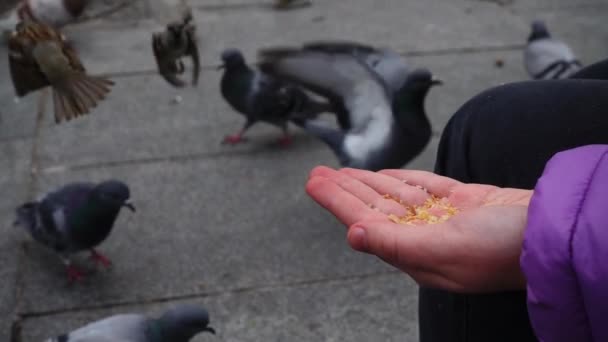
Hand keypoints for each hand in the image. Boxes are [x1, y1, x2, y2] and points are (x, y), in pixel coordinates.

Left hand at [306, 166, 532, 292]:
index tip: (314, 183)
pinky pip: (421, 186)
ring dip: (366, 181)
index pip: (364, 220)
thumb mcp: (444, 249)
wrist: (550, 233)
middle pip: (373, 206)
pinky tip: (382, 175)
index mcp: (414, 251)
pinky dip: (400, 179)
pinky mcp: (462, 200)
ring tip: (340, 170)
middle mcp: (424, 234)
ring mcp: (443, 216)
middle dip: (343, 188)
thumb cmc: (501, 249)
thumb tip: (352, 234)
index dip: (337, 201)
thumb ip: (395, 243)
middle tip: (316, 172)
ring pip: (393, 195)